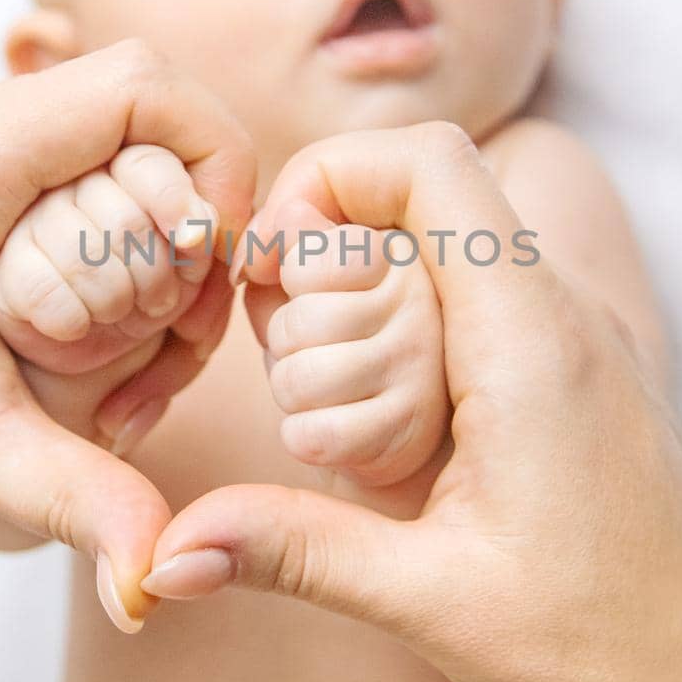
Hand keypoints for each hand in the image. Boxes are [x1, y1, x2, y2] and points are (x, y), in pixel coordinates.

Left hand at [0, 40, 254, 629]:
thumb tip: (161, 583)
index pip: (138, 86)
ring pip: (112, 121)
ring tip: (149, 330)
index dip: (218, 156)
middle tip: (190, 319)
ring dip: (160, 211)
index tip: (221, 260)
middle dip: (198, 198)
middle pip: (140, 100)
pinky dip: (117, 209)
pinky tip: (106, 305)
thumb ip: (84, 502)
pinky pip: (71, 145)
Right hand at [0, 143, 218, 374]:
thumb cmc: (148, 301)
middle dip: (156, 275)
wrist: (90, 352)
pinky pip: (45, 291)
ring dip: (118, 302)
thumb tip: (201, 231)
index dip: (179, 204)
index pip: (150, 163)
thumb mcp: (193, 272)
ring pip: (86, 256)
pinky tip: (79, 325)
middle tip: (158, 301)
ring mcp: (29, 225)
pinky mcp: (4, 272)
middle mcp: (69, 187)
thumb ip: (207, 243)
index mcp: (120, 170)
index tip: (192, 243)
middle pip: (125, 220)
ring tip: (119, 313)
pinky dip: (75, 321)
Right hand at [142, 123, 681, 681]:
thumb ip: (291, 551)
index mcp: (534, 340)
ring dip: (370, 289)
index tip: (266, 266)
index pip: (432, 165)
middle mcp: (566, 316)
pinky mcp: (576, 375)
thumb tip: (163, 555)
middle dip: (331, 246)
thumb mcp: (426, 600)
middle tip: (281, 349)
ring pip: (452, 244)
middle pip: (428, 196)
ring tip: (330, 398)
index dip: (328, 178)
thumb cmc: (590, 654)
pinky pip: (481, 296)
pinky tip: (389, 424)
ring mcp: (580, 341)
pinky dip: (412, 324)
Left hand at [245, 197, 449, 489]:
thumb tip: (260, 251)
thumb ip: (283, 244)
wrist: (395, 425)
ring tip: (323, 386)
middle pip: (296, 323)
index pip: (307, 257)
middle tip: (317, 349)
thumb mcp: (309, 278)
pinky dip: (302, 436)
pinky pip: (314, 436)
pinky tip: (330, 424)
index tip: (306, 288)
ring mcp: (419, 370)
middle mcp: (421, 306)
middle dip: (284, 344)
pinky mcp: (408, 432)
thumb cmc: (340, 339)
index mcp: (398, 253)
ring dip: (291, 391)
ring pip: (298, 380)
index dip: (288, 280)